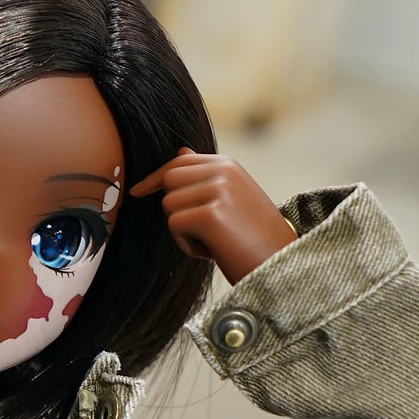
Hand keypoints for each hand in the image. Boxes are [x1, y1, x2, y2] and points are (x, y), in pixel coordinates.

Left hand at [129, 150, 295, 283]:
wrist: (282, 267)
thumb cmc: (253, 238)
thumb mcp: (231, 199)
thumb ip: (205, 177)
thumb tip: (180, 151)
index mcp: (228, 165)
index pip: (179, 162)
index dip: (155, 179)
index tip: (137, 192)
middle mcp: (224, 171)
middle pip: (169, 180)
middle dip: (175, 208)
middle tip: (202, 230)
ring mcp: (219, 190)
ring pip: (169, 204)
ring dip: (183, 230)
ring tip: (215, 241)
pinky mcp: (212, 214)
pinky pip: (174, 225)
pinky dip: (188, 245)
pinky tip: (215, 250)